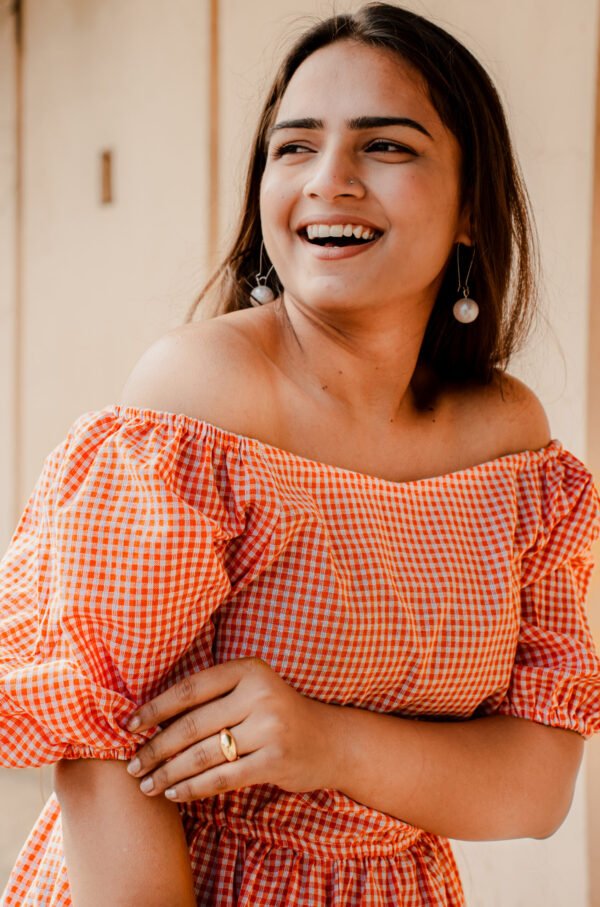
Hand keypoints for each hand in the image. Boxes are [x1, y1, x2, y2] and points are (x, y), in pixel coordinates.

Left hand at [125, 657, 337, 801]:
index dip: (155, 708)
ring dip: (169, 772)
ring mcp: (270, 727)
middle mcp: (260, 694)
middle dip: (156, 748)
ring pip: (203, 754)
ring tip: (147, 784)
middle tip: (132, 764)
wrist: (329, 740)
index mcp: (248, 670)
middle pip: (193, 724)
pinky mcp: (275, 760)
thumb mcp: (250, 693)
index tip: (128, 726)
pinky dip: (192, 787)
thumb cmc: (276, 715)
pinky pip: (221, 778)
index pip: (190, 688)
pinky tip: (174, 793)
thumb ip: (212, 699)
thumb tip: (151, 719)